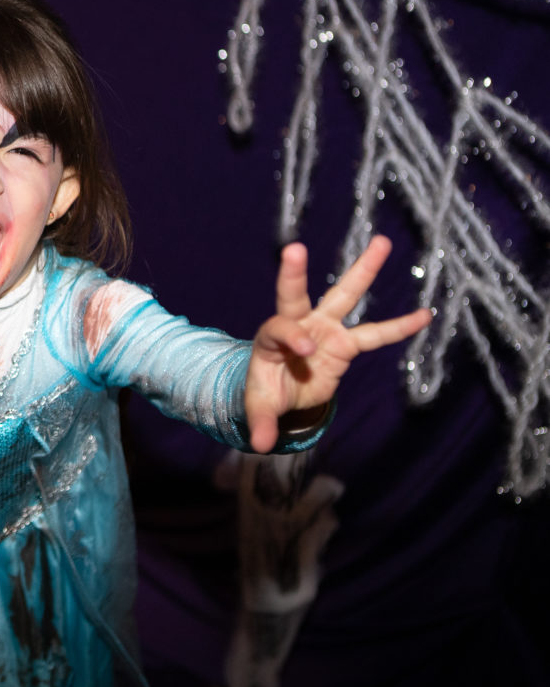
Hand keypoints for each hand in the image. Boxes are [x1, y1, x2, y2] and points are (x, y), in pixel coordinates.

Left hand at [245, 235, 431, 453]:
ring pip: (343, 297)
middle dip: (294, 272)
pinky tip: (424, 315)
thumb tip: (260, 444)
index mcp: (271, 338)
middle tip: (294, 248)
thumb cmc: (267, 392)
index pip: (280, 328)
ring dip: (362, 271)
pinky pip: (376, 334)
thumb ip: (260, 422)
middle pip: (297, 295)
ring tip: (384, 242)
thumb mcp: (260, 407)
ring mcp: (324, 328)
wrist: (284, 393)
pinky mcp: (346, 343)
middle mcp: (297, 324)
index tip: (306, 350)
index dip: (292, 335)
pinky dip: (399, 327)